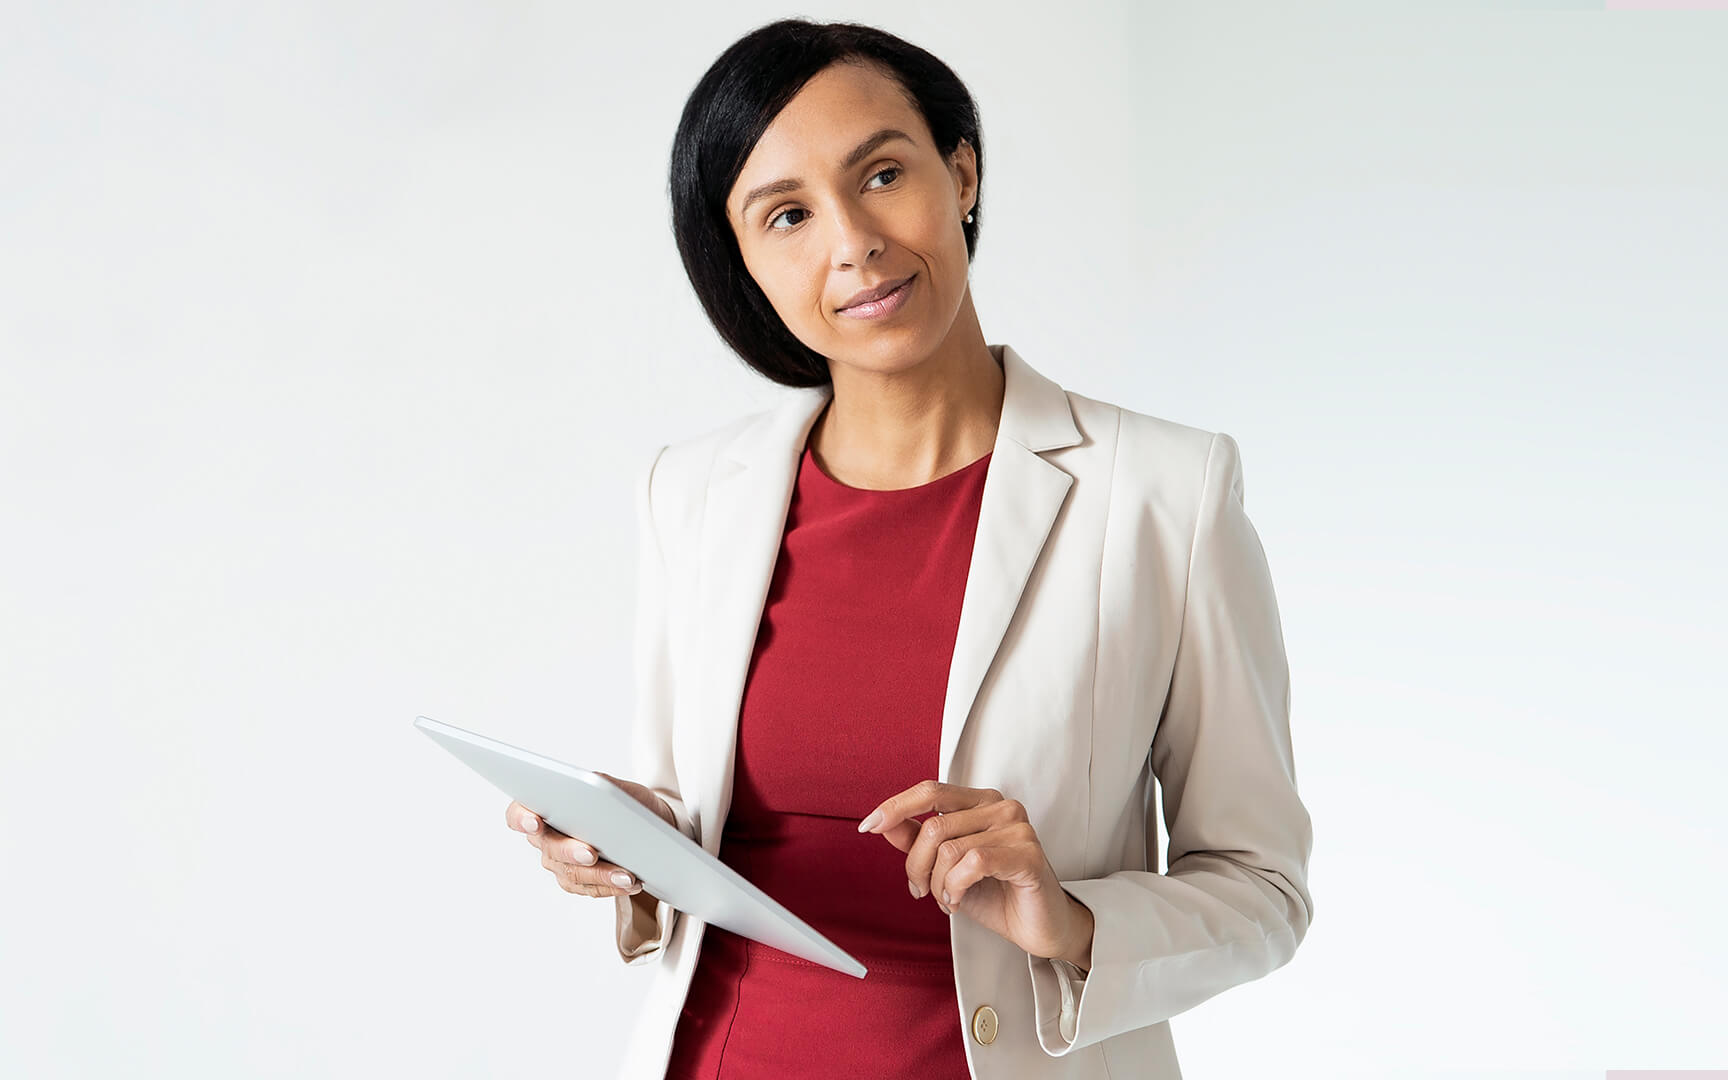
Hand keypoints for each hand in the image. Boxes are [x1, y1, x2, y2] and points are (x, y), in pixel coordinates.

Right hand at [504, 773, 675, 899]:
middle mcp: (547, 838)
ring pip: (572, 873)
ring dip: (601, 875)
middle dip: (571, 851)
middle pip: (550, 847)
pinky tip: (630, 882)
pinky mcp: (578, 883)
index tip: (535, 822)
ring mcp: (560, 863)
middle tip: (591, 853)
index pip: (519, 813)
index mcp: (546, 806)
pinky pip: (589, 889)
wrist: (649, 829)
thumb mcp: (622, 789)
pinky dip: (611, 887)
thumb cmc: (629, 804)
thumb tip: (594, 785)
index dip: (521, 818)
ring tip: (626, 875)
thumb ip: (604, 785)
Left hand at [860, 780, 1093, 967]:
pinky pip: (973, 863)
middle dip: (916, 866)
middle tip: (921, 891)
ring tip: (948, 899)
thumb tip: (884, 824)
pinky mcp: (1028, 853)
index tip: (868, 825)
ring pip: (949, 849)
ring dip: (937, 885)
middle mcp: (1001, 806)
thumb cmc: (996, 894)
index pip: (930, 791)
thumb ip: (918, 841)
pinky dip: (956, 887)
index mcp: (981, 802)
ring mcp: (1018, 827)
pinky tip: (959, 900)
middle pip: (933, 827)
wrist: (1037, 928)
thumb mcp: (945, 867)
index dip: (895, 806)